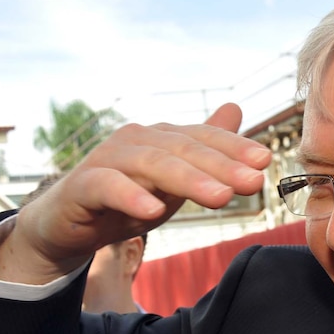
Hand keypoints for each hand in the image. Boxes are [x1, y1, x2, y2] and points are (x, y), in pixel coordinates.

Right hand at [0, 103, 271, 283]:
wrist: (68, 225)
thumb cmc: (127, 198)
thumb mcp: (174, 178)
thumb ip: (203, 150)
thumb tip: (235, 108)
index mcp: (162, 138)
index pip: (204, 139)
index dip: (234, 148)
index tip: (265, 162)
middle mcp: (137, 140)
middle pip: (184, 149)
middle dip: (222, 166)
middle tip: (254, 182)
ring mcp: (107, 159)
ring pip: (152, 164)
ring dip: (188, 180)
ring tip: (220, 198)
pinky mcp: (82, 185)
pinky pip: (108, 187)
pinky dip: (131, 196)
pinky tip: (154, 210)